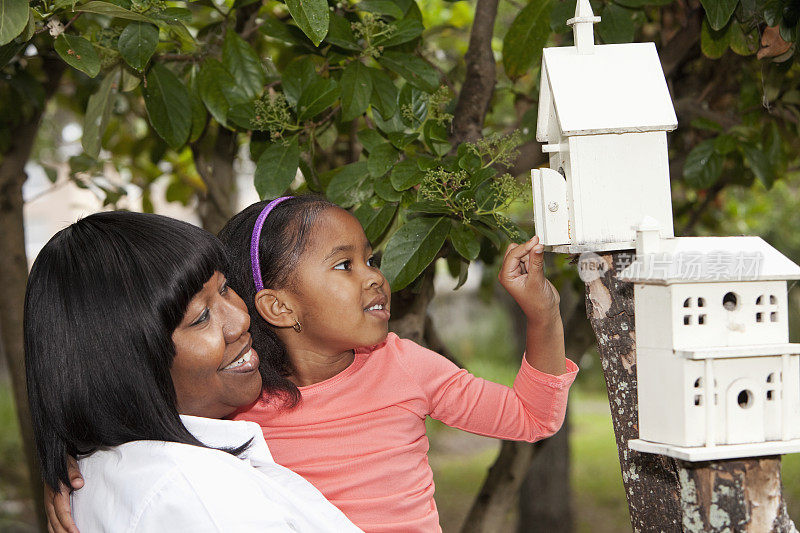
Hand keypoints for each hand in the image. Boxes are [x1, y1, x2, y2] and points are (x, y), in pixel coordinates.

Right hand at [44, 456, 82, 532]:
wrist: (55, 460)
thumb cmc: (65, 463)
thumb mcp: (70, 464)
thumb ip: (74, 473)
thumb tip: (79, 483)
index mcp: (55, 493)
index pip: (62, 512)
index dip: (69, 524)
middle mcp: (49, 501)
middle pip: (56, 523)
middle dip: (65, 532)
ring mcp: (48, 505)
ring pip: (52, 525)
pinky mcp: (50, 507)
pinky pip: (51, 522)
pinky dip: (56, 530)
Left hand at [499, 236, 566, 374]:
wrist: (545, 313)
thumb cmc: (538, 302)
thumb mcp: (537, 280)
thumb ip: (537, 261)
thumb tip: (537, 245)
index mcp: (506, 275)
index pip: (513, 254)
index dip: (525, 246)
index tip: (537, 240)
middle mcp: (509, 272)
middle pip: (515, 250)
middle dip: (528, 252)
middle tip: (536, 264)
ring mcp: (517, 271)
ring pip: (523, 253)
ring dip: (532, 257)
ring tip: (537, 273)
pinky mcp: (525, 270)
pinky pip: (529, 257)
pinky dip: (535, 259)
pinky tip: (538, 271)